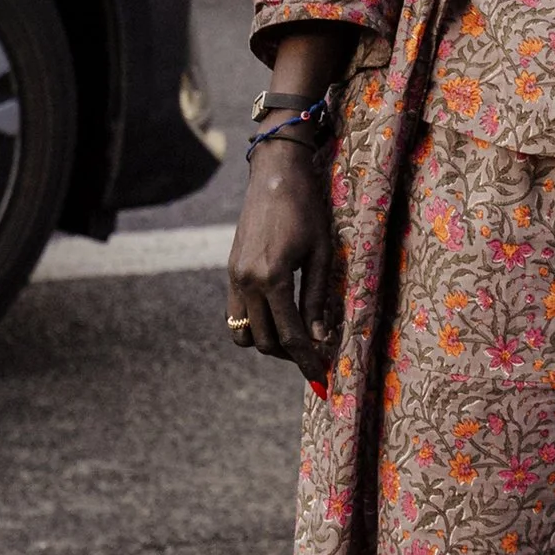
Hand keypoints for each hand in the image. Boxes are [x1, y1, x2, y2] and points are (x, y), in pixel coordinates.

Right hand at [225, 136, 339, 375]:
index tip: (323, 378)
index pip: (290, 335)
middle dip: (291, 357)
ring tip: (297, 341)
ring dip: (270, 344)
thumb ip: (317, 299)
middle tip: (316, 359)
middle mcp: (247, 282)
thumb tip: (319, 338)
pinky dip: (256, 325)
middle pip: (265, 341)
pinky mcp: (231, 272)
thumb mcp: (322, 254)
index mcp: (272, 278)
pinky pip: (236, 314)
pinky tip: (279, 319)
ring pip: (244, 333)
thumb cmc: (307, 209)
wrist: (274, 175)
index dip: (308, 361)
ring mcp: (234, 277)